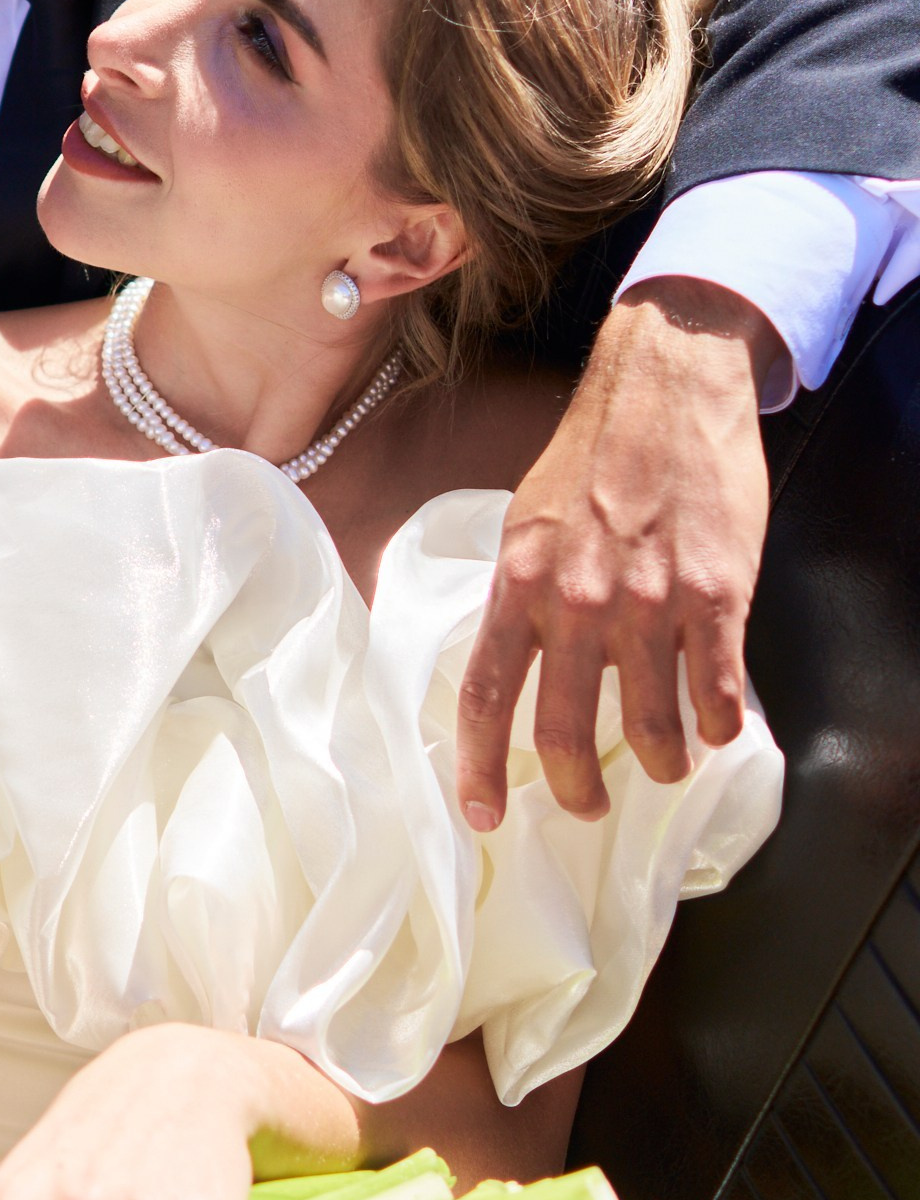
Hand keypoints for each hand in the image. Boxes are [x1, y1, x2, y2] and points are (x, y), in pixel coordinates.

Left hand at [456, 279, 777, 830]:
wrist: (666, 384)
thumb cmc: (595, 452)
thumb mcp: (528, 519)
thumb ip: (525, 592)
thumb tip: (520, 658)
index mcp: (518, 582)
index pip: (485, 696)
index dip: (480, 767)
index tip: (484, 814)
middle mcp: (576, 602)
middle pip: (567, 733)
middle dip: (578, 789)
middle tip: (589, 804)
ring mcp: (649, 604)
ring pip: (653, 729)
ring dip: (662, 762)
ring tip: (667, 763)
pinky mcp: (716, 597)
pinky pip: (718, 696)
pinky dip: (718, 728)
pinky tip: (717, 729)